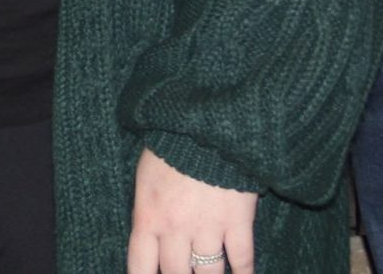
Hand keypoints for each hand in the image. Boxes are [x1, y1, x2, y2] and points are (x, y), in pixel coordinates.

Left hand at [127, 146, 254, 273]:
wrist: (204, 123)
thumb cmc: (170, 144)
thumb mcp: (146, 175)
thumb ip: (148, 209)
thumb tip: (151, 237)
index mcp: (149, 215)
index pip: (140, 265)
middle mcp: (176, 229)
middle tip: (185, 273)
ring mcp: (208, 228)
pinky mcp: (238, 222)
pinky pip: (243, 260)